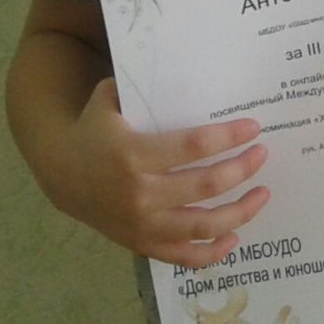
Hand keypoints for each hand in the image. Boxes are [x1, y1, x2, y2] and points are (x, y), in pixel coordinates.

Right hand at [51, 78, 268, 266]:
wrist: (60, 173)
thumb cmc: (94, 131)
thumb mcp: (110, 101)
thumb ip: (140, 86)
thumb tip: (183, 67)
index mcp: (135, 154)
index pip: (195, 147)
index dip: (230, 137)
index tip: (254, 128)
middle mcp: (140, 193)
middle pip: (207, 185)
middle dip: (243, 169)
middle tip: (262, 155)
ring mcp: (141, 223)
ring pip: (201, 225)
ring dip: (240, 212)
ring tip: (262, 194)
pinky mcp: (140, 243)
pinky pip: (181, 256)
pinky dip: (210, 253)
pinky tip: (235, 237)